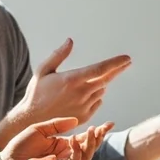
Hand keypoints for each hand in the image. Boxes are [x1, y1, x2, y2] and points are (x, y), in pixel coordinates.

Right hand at [0, 39, 130, 144]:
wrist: (32, 119)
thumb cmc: (36, 93)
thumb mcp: (43, 70)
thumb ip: (58, 55)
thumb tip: (70, 41)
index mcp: (72, 79)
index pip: (100, 69)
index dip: (115, 63)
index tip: (127, 58)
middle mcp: (80, 93)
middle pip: (105, 80)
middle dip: (116, 70)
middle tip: (125, 63)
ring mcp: (84, 106)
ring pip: (101, 91)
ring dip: (100, 84)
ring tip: (87, 83)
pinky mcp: (85, 116)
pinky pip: (97, 102)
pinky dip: (95, 96)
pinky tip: (84, 95)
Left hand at [3, 116, 113, 159]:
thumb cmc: (19, 146)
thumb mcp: (38, 129)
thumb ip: (56, 125)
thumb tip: (75, 121)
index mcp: (61, 145)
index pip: (84, 139)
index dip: (97, 132)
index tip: (108, 124)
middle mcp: (64, 155)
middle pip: (89, 149)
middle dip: (98, 138)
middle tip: (102, 128)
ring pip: (85, 157)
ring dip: (91, 143)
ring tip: (91, 131)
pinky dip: (77, 150)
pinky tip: (75, 139)